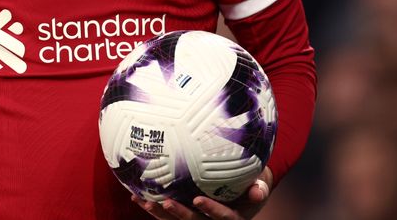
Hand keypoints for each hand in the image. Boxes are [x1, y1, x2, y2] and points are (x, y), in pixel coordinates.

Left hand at [132, 167, 271, 219]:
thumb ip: (259, 186)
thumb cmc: (253, 180)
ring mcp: (197, 218)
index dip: (212, 210)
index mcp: (234, 216)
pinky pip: (167, 213)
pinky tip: (136, 195)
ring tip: (144, 201)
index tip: (198, 200)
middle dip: (179, 214)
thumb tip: (258, 191)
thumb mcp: (261, 182)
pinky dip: (153, 206)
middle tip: (165, 202)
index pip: (224, 217)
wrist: (244, 186)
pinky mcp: (185, 213)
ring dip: (160, 213)